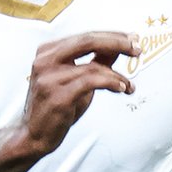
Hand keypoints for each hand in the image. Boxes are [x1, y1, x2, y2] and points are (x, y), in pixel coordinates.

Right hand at [22, 31, 138, 155]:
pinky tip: (120, 88)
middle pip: (88, 41)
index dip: (112, 36)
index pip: (86, 36)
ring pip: (92, 66)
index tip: (133, 39)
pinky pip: (90, 82)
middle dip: (117, 43)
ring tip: (128, 84)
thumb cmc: (55, 107)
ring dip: (117, 75)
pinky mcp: (57, 96)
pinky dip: (110, 83)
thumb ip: (95, 62)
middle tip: (137, 49)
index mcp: (48, 51)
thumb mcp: (76, 79)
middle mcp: (45, 60)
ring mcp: (49, 78)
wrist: (33, 135)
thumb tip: (119, 47)